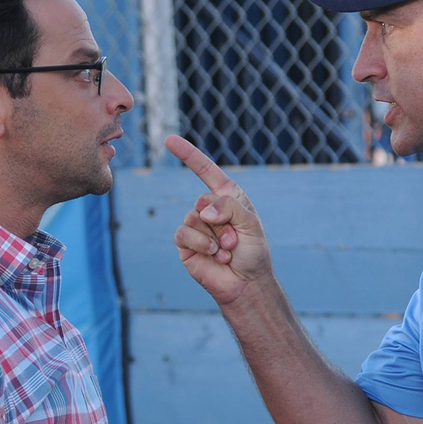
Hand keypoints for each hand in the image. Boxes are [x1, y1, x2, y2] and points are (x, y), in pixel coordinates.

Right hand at [165, 134, 271, 304]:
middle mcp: (210, 209)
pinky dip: (201, 244)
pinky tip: (214, 256)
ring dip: (213, 237)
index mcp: (227, 197)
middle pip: (203, 200)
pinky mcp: (185, 243)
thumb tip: (202, 210)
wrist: (245, 283)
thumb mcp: (250, 223)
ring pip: (193, 218)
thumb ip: (229, 207)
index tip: (169, 140)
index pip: (205, 171)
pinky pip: (183, 233)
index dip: (188, 154)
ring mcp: (196, 226)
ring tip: (226, 251)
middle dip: (222, 221)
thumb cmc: (253, 252)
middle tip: (234, 240)